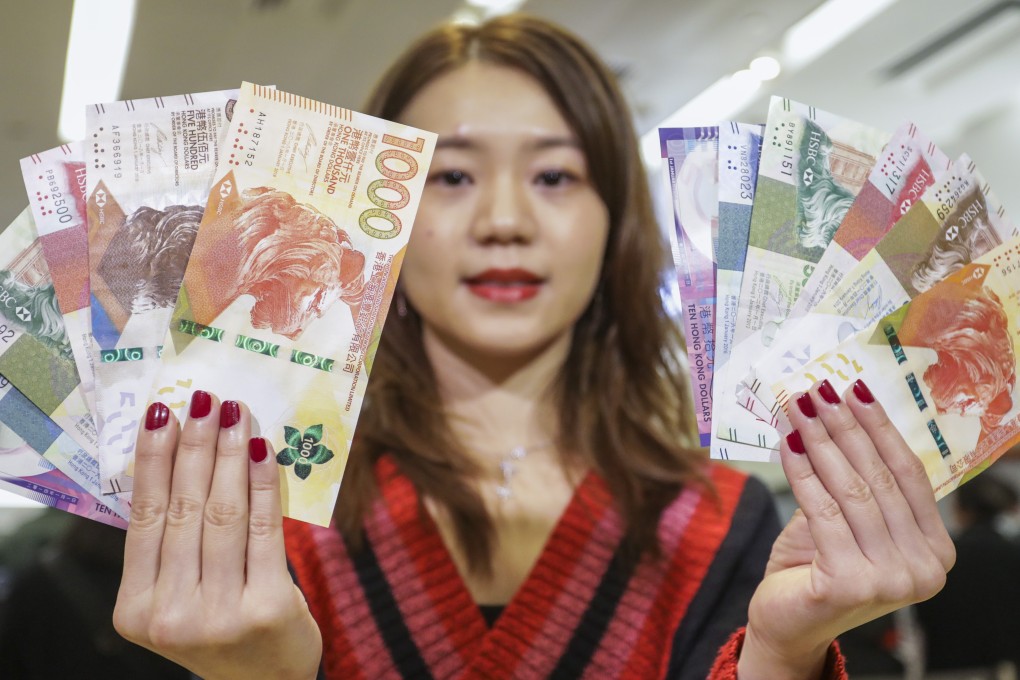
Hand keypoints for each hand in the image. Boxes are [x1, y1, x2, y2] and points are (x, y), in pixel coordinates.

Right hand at [113, 392, 321, 679]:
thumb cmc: (221, 624)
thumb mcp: (180, 594)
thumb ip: (174, 543)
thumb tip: (181, 453)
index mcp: (136, 609)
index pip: (143, 518)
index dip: (153, 460)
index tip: (162, 412)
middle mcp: (171, 615)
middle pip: (183, 509)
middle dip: (195, 446)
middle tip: (204, 400)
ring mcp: (219, 614)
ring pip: (223, 514)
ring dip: (229, 455)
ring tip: (235, 414)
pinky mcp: (268, 607)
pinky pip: (265, 529)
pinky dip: (263, 484)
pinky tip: (262, 451)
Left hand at [738, 379, 955, 679]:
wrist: (786, 625)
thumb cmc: (815, 569)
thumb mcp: (844, 522)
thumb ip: (852, 481)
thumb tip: (836, 410)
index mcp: (935, 551)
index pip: (910, 475)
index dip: (880, 428)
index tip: (854, 389)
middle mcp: (925, 569)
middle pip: (880, 478)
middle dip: (844, 427)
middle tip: (817, 390)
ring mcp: (892, 580)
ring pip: (852, 491)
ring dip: (819, 442)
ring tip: (797, 408)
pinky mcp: (851, 584)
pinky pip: (822, 510)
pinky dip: (801, 471)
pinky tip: (786, 443)